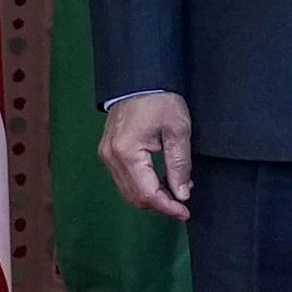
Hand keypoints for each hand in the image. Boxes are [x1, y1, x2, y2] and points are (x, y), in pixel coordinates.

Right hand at [100, 92, 194, 220]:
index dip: (167, 207)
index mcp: (127, 152)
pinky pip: (124, 179)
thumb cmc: (160, 101)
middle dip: (160, 204)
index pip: (146, 193)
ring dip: (152, 196)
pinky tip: (162, 180)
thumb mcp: (178, 132)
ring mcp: (106, 155)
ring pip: (128, 191)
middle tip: (183, 202)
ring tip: (175, 189)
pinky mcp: (107, 152)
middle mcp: (110, 157)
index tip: (186, 212)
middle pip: (134, 196)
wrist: (139, 80)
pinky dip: (143, 186)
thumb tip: (181, 195)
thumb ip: (179, 166)